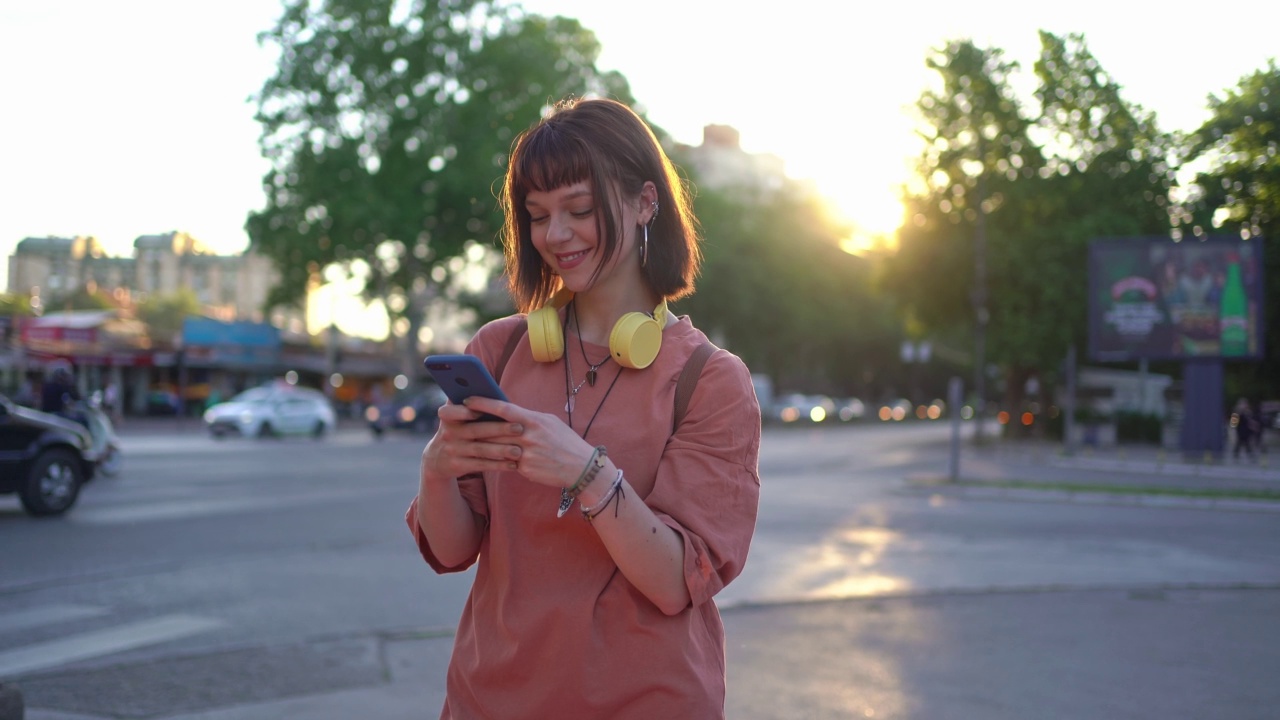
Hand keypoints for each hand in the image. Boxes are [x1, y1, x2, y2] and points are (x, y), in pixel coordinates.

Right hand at [420, 402, 524, 484]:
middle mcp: (448, 433)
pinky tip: (513, 464)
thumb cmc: (457, 428)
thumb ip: (467, 402)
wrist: (438, 458)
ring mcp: (453, 450)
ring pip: (480, 449)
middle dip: (498, 429)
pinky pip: (481, 465)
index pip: (451, 411)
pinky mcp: (458, 466)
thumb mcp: (454, 416)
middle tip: (519, 428)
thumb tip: (486, 385)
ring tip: (518, 450)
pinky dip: (498, 465)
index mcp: (448, 416)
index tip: (482, 411)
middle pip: (475, 430)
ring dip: (501, 450)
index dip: (465, 411)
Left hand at [462, 396, 595, 489]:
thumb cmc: (565, 441)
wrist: (581, 467)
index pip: (504, 408)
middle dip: (474, 425)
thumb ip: (528, 417)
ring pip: (496, 447)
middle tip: (456, 420)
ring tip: (466, 438)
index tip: (467, 399)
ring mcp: (526, 453)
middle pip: (494, 429)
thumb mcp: (550, 422)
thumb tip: (508, 412)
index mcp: (534, 420)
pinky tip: (487, 457)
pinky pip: (506, 462)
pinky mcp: (525, 469)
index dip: (483, 403)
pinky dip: (497, 459)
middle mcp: (529, 435)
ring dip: (480, 443)